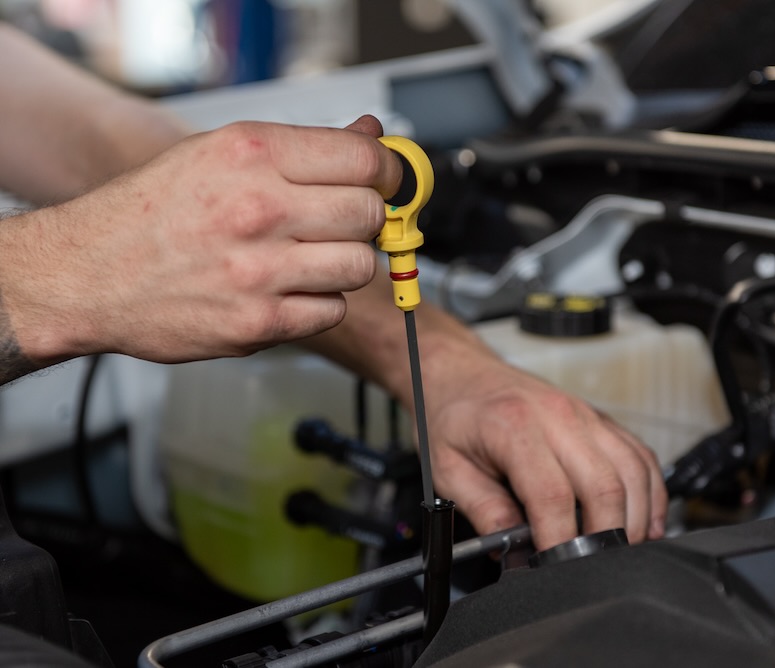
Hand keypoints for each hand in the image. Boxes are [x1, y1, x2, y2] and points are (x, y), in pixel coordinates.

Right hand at [0, 116, 401, 368]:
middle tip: (341, 221)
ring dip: (344, 263)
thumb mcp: (221, 154)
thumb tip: (372, 136)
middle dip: (365, 218)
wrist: (86, 275)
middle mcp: (258, 209)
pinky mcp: (257, 324)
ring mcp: (259, 271)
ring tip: (308, 258)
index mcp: (251, 155)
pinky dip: (319, 302)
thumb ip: (304, 147)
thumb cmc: (151, 213)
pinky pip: (331, 310)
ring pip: (359, 266)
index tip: (387, 182)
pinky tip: (287, 289)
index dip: (388, 173)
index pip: (364, 161)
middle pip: (369, 215)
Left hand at [423, 341, 667, 550]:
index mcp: (516, 426)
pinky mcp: (601, 419)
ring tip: (620, 550)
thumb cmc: (455, 415)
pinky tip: (644, 520)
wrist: (462, 373)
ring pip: (634, 471)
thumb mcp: (448, 468)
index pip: (553, 496)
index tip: (556, 569)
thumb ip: (483, 512)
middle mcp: (559, 416)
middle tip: (591, 567)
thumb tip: (515, 553)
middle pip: (605, 486)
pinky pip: (641, 455)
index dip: (561, 542)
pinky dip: (651, 492)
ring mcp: (586, 415)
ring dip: (636, 518)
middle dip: (605, 538)